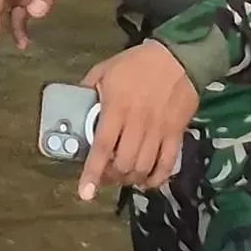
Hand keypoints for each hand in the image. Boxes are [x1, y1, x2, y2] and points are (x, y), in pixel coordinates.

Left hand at [76, 42, 198, 201]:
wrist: (177, 58)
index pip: (103, 147)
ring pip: (144, 167)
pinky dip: (157, 178)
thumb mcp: (105, 70)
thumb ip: (88, 89)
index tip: (85, 193)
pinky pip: (168, 163)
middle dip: (111, 177)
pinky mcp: (176, 133)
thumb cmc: (136, 63)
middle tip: (105, 177)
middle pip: (124, 163)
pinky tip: (147, 181)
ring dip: (131, 179)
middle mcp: (138, 123)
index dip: (92, 172)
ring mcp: (159, 130)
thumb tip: (74, 104)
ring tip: (123, 177)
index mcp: (116, 108)